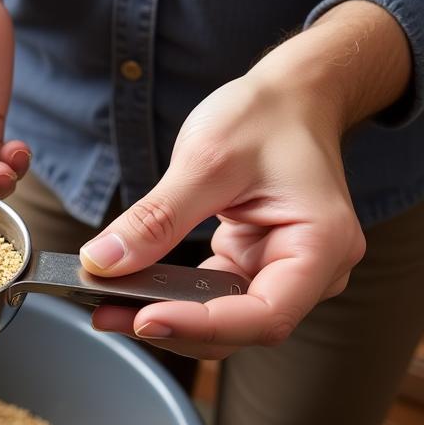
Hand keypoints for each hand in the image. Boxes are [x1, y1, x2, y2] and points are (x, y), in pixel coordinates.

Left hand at [80, 0, 410, 358]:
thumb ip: (156, 218)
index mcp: (321, 245)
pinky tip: (129, 292)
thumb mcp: (206, 159)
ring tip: (106, 308)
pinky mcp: (251, 264)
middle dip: (174, 327)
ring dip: (166, 318)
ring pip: (222, 320)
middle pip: (241, 327)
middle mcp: (311, 270)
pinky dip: (170, 297)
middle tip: (108, 316)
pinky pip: (210, 296)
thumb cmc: (265, 116)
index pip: (264, 315)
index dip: (202, 325)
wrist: (290, 96)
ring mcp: (281, 270)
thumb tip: (103, 262)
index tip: (145, 318)